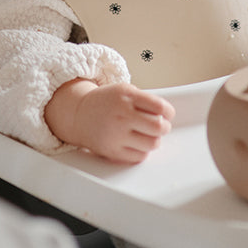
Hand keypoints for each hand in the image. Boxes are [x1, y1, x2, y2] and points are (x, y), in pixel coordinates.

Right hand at [44, 80, 174, 163]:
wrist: (79, 114)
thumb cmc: (106, 102)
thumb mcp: (124, 90)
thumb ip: (145, 100)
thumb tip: (167, 115)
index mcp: (126, 97)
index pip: (160, 107)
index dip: (169, 112)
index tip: (167, 114)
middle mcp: (122, 116)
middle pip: (159, 127)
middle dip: (164, 127)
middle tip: (159, 126)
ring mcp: (116, 135)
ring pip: (152, 144)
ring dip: (154, 140)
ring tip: (147, 134)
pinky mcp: (112, 152)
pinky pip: (140, 156)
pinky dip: (142, 150)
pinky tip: (136, 142)